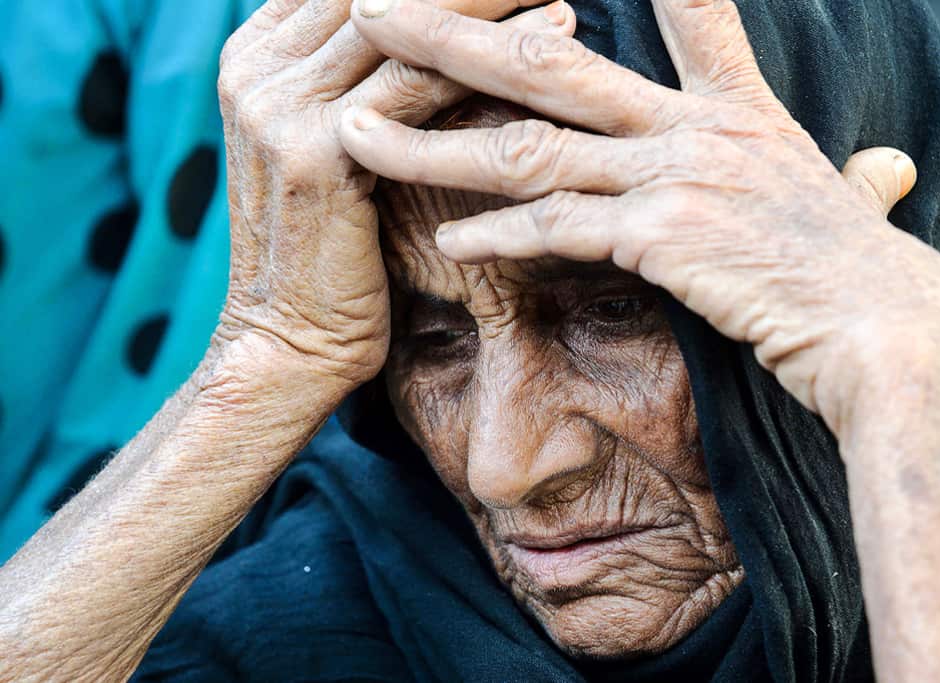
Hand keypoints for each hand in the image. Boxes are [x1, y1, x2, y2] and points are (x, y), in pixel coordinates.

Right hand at [213, 0, 575, 396]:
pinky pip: (417, 86)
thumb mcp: (335, 147)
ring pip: (405, 23)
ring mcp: (276, 104)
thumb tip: (443, 34)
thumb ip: (362, 80)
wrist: (291, 337)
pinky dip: (492, 59)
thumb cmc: (332, 248)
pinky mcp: (313, 151)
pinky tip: (558, 30)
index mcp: (258, 54)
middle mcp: (257, 67)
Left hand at [336, 0, 939, 432]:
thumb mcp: (837, 189)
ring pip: (527, 148)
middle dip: (454, 36)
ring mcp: (674, 175)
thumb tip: (880, 166)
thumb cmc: (850, 266)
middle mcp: (691, 125)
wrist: (881, 327)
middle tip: (373, 10)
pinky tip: (448, 239)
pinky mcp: (663, 236)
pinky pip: (560, 228)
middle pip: (548, 64)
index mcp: (728, 104)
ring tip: (355, 133)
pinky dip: (500, 235)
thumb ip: (833, 166)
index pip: (673, 14)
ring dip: (431, 143)